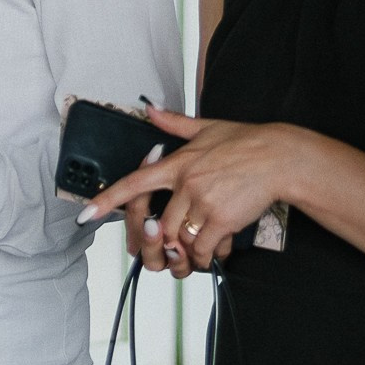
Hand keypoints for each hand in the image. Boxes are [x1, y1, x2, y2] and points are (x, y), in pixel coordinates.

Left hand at [78, 109, 302, 278]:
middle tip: (179, 242)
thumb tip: (150, 109)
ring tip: (201, 246)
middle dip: (167, 239)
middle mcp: (185, 184)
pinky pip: (203, 249)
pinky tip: (219, 249)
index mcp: (177, 163)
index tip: (85, 214)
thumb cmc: (247, 142)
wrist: (279, 157)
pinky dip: (208, 256)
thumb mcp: (207, 127)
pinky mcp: (221, 220)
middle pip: (160, 224)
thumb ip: (175, 123)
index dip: (108, 200)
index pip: (135, 182)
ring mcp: (203, 202)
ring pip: (179, 239)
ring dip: (187, 250)